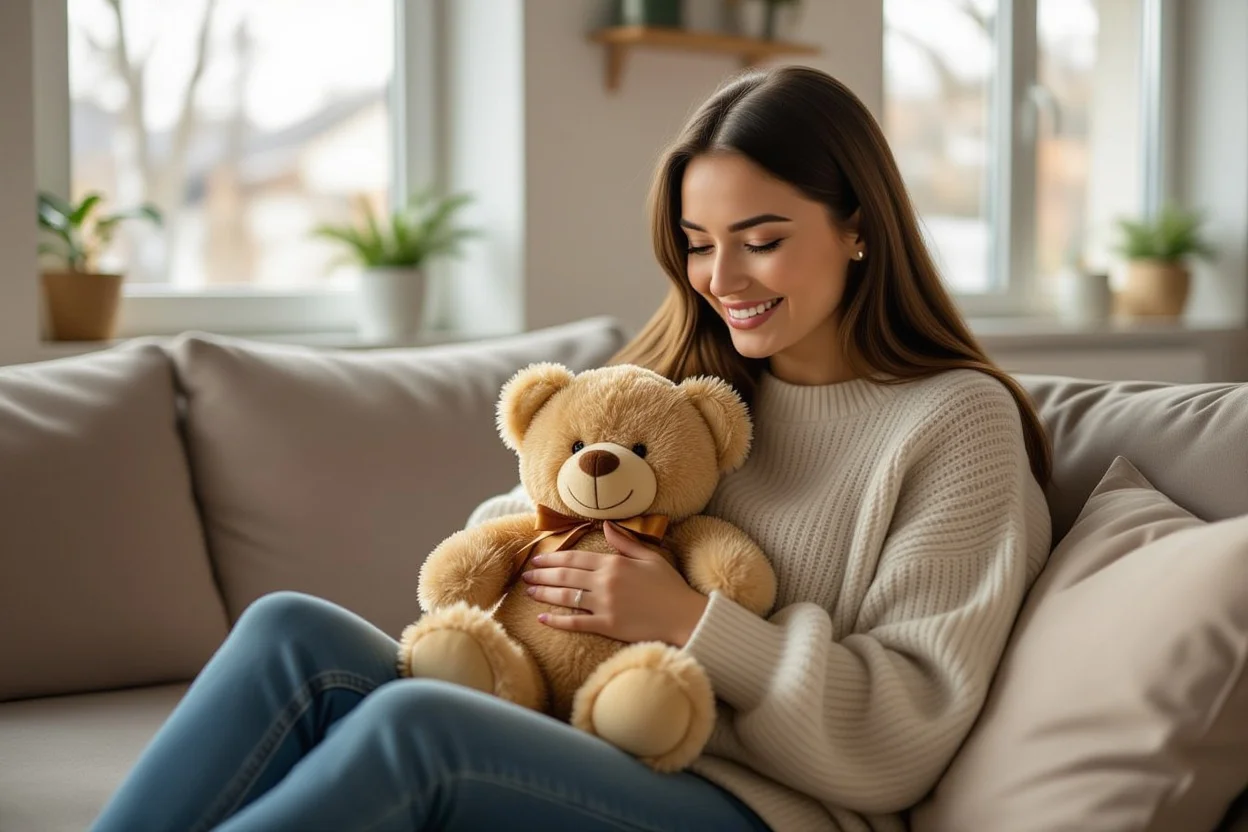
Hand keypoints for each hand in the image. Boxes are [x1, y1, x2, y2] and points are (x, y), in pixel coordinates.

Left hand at [521, 521, 708, 645]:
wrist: (684, 616)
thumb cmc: (669, 586)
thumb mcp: (649, 557)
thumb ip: (625, 542)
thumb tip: (607, 524)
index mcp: (614, 563)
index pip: (575, 558)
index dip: (553, 558)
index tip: (537, 559)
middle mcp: (605, 581)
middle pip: (565, 575)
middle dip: (543, 575)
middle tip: (526, 575)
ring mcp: (605, 604)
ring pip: (566, 597)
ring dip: (544, 593)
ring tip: (529, 591)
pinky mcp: (607, 625)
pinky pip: (576, 623)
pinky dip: (557, 620)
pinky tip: (542, 618)